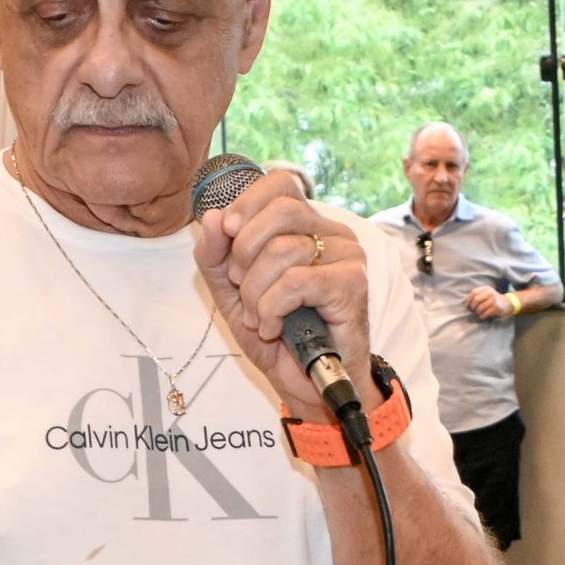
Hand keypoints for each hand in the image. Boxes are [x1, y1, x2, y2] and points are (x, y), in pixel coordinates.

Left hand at [193, 169, 369, 422]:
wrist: (304, 381)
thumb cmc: (275, 331)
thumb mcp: (231, 291)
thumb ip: (215, 255)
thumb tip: (212, 218)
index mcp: (306, 224)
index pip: (280, 184)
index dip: (247, 203)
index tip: (228, 232)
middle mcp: (332, 233)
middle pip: (281, 211)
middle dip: (245, 251)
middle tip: (241, 285)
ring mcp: (347, 256)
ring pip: (284, 250)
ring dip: (256, 292)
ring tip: (259, 316)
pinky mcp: (352, 284)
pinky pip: (296, 282)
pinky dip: (271, 309)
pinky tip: (273, 327)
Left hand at [465, 286, 506, 320]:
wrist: (509, 303)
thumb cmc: (494, 300)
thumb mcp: (487, 294)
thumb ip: (478, 295)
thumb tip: (466, 303)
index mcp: (486, 289)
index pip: (474, 292)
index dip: (468, 300)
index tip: (467, 305)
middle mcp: (490, 293)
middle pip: (476, 300)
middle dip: (473, 307)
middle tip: (474, 310)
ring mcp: (494, 300)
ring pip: (480, 308)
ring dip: (478, 313)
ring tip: (479, 314)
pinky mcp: (497, 307)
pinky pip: (485, 313)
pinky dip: (482, 316)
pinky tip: (483, 316)